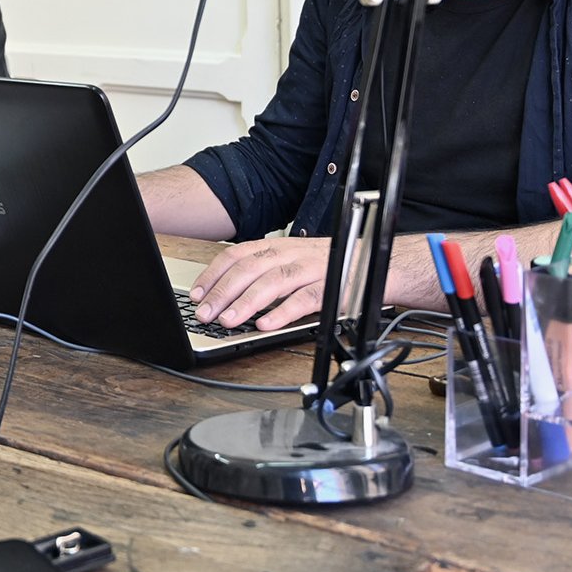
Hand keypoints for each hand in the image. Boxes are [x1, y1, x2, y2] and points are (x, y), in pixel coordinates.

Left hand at [188, 236, 335, 331]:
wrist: (375, 262)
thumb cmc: (328, 265)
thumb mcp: (291, 261)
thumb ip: (264, 272)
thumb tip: (228, 293)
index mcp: (277, 247)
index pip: (236, 255)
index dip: (213, 274)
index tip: (196, 294)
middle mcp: (291, 253)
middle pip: (250, 269)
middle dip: (222, 292)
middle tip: (204, 314)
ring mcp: (311, 269)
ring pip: (273, 282)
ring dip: (246, 302)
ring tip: (228, 321)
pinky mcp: (331, 287)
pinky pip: (304, 299)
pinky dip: (283, 312)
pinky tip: (265, 325)